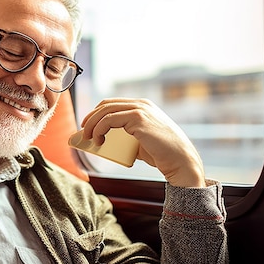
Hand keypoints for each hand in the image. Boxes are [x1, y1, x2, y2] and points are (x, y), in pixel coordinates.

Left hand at [80, 98, 204, 186]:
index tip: (87, 125)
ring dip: (92, 124)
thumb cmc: (161, 153)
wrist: (180, 160)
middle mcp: (141, 104)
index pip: (112, 103)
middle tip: (84, 131)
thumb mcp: (139, 141)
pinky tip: (99, 140)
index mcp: (142, 106)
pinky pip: (109, 120)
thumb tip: (101, 139)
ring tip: (90, 138)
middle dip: (91, 118)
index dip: (96, 113)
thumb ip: (124, 136)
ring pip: (105, 111)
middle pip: (105, 105)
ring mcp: (140, 110)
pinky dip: (99, 129)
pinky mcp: (138, 119)